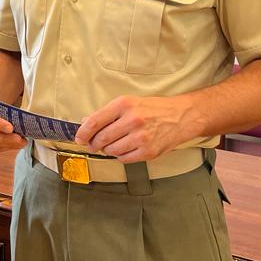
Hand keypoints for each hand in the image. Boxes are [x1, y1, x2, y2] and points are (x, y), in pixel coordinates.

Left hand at [74, 94, 201, 161]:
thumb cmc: (153, 109)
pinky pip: (124, 159)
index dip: (83, 132)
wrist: (181, 117)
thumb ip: (108, 113)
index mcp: (124, 104)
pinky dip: (120, 156)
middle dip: (93, 143)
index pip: (95, 121)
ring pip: (112, 150)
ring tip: (112, 144)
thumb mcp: (130, 102)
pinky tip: (124, 149)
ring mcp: (141, 137)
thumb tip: (86, 123)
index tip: (79, 138)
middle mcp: (132, 120)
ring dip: (107, 150)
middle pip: (101, 138)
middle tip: (92, 144)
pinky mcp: (148, 152)